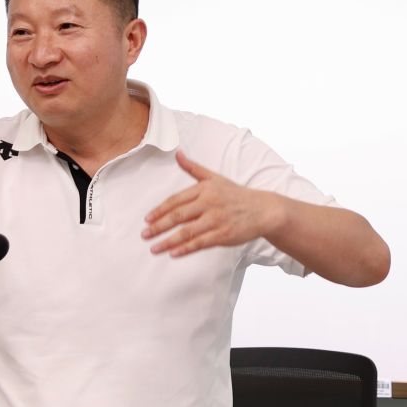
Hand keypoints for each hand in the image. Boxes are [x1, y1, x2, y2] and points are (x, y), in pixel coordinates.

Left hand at [142, 150, 275, 256]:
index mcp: (204, 189)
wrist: (263, 210)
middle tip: (144, 235)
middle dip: (158, 226)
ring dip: (168, 241)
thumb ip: (193, 168)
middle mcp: (209, 203)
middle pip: (178, 216)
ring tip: (154, 248)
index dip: (160, 210)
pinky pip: (200, 243)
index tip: (147, 219)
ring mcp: (216, 220)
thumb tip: (177, 153)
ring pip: (187, 232)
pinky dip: (185, 248)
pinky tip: (173, 253)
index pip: (176, 200)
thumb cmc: (236, 194)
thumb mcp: (215, 177)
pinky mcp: (223, 235)